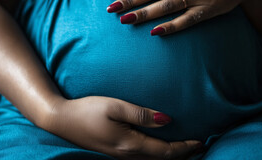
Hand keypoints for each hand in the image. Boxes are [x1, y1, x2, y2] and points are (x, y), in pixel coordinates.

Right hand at [45, 96, 201, 159]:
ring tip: (185, 149)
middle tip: (200, 147)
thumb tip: (167, 120)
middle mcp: (126, 155)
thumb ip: (141, 114)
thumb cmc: (87, 110)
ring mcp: (119, 156)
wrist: (61, 120)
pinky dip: (157, 156)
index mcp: (130, 144)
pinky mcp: (114, 153)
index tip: (200, 141)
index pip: (165, 151)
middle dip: (182, 155)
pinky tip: (159, 148)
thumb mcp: (115, 106)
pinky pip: (142, 159)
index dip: (184, 148)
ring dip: (170, 157)